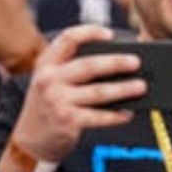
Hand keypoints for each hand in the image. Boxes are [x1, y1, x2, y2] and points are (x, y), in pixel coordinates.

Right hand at [9, 25, 146, 163]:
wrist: (29, 139)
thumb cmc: (48, 106)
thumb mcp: (50, 81)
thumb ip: (71, 69)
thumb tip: (115, 63)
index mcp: (46, 64)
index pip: (68, 38)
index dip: (90, 32)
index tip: (110, 34)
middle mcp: (50, 80)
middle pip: (89, 65)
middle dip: (116, 62)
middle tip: (136, 62)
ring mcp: (58, 101)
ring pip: (99, 92)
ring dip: (124, 89)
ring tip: (141, 86)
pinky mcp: (68, 121)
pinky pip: (99, 117)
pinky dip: (116, 115)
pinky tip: (128, 113)